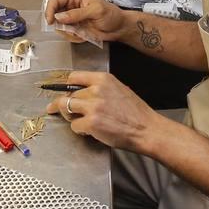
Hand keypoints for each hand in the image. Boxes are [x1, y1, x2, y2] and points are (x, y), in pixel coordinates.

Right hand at [44, 0, 126, 42]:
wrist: (119, 28)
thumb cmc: (111, 14)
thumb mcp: (96, 11)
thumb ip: (77, 14)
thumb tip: (59, 17)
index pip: (55, 0)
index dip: (50, 10)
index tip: (50, 22)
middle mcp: (70, 6)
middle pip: (54, 14)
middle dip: (60, 25)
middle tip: (71, 30)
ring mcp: (71, 18)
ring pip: (59, 27)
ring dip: (68, 32)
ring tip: (81, 33)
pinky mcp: (74, 29)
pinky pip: (67, 34)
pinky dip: (73, 37)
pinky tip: (84, 35)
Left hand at [45, 71, 160, 152]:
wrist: (146, 129)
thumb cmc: (135, 113)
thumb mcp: (119, 89)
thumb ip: (101, 88)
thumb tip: (82, 92)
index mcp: (103, 79)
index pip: (74, 77)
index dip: (66, 87)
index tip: (62, 93)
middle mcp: (96, 90)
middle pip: (68, 95)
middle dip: (67, 106)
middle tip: (71, 114)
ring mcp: (92, 106)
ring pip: (66, 108)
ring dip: (69, 116)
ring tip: (79, 122)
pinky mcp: (90, 122)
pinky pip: (74, 126)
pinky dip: (79, 130)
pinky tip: (90, 131)